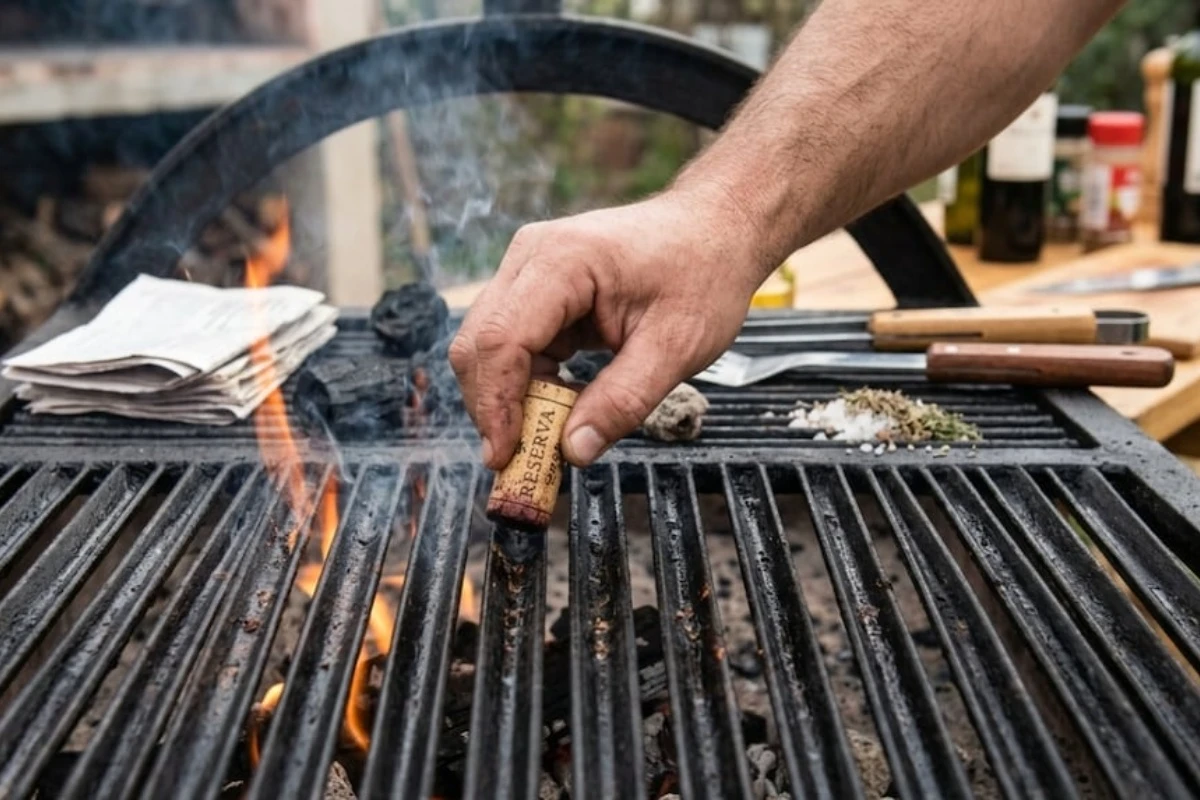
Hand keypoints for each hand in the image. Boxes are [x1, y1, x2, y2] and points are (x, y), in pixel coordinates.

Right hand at [449, 188, 766, 468]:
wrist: (715, 227)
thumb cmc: (703, 272)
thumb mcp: (676, 347)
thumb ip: (623, 401)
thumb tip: (572, 450)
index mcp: (563, 260)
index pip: (502, 340)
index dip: (496, 404)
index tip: (506, 456)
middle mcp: (532, 257)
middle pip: (480, 344)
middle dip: (493, 407)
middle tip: (518, 462)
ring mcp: (529, 269)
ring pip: (488, 346)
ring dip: (507, 398)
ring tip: (541, 441)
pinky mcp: (536, 288)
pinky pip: (512, 343)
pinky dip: (525, 382)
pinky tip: (554, 408)